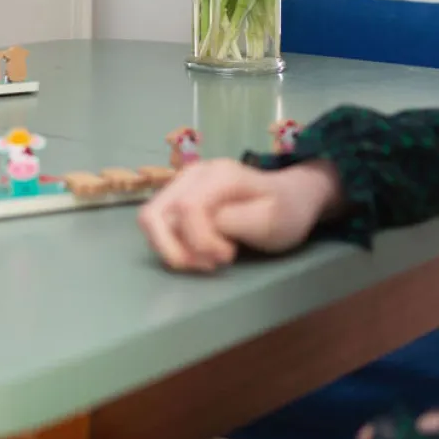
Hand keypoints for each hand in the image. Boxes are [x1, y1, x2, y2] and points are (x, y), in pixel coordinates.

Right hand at [138, 158, 343, 272]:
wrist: (289, 199)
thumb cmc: (284, 212)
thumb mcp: (270, 220)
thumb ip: (234, 221)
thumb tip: (203, 225)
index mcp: (219, 175)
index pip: (187, 208)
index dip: (200, 241)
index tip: (228, 256)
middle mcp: (193, 174)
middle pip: (154, 213)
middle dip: (174, 249)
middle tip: (207, 264)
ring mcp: (181, 183)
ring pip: (150, 219)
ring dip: (170, 249)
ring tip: (203, 260)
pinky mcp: (177, 196)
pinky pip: (157, 223)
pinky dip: (171, 244)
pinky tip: (198, 252)